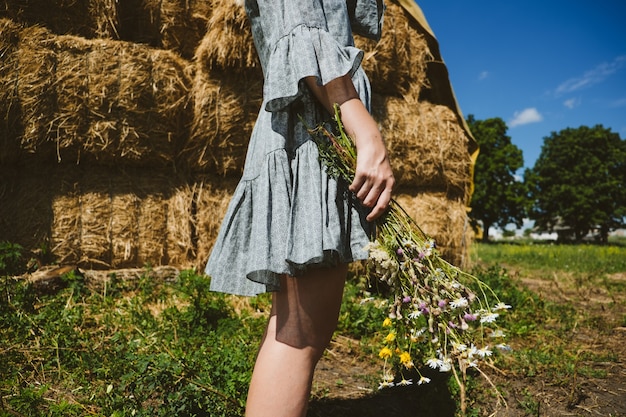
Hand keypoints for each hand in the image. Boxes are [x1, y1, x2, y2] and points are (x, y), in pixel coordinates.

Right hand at [340, 100, 394, 220]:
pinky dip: (353, 187)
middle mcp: (382, 182)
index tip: (369, 219)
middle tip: (362, 197)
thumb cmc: (379, 161)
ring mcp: (372, 177)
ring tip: (360, 187)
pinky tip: (354, 183)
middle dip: (364, 202)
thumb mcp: (387, 174)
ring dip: (358, 194)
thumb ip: (384, 188)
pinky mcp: (362, 173)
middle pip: (369, 202)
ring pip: (361, 196)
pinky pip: (354, 188)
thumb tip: (376, 206)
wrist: (372, 144)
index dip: (376, 214)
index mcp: (390, 183)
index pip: (383, 204)